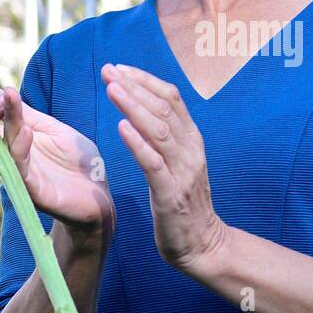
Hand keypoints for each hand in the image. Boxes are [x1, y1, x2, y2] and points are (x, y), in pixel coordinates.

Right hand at [0, 85, 114, 235]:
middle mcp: (3, 161)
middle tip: (0, 101)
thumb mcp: (50, 127)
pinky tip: (28, 131)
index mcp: (4, 146)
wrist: (98, 193)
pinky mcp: (32, 190)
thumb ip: (22, 112)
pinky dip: (18, 144)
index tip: (3, 92)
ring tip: (7, 104)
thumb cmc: (74, 161)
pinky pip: (15, 166)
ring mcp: (15, 176)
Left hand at [102, 63, 226, 271]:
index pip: (172, 99)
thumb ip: (168, 138)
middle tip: (108, 70)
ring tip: (112, 89)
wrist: (204, 245)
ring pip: (159, 131)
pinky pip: (154, 164)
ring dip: (134, 107)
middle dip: (135, 86)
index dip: (146, 80)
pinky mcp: (172, 194)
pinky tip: (121, 128)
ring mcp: (183, 172)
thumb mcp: (180, 164)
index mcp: (192, 141)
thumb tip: (145, 111)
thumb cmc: (185, 204)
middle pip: (164, 108)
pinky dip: (138, 144)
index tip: (121, 67)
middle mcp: (191, 151)